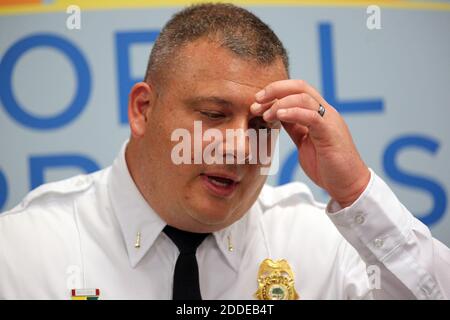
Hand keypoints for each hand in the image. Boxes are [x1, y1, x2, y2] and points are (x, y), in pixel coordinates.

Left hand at [251, 80, 369, 207]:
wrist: (348, 185)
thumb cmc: (327, 166)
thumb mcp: (304, 142)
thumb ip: (294, 127)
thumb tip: (277, 116)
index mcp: (318, 113)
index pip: (297, 90)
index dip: (275, 91)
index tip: (257, 101)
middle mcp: (325, 112)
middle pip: (300, 87)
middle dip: (275, 89)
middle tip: (256, 100)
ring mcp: (329, 121)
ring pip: (304, 98)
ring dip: (280, 103)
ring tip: (264, 113)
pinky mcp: (330, 133)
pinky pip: (311, 116)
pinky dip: (293, 113)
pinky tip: (278, 116)